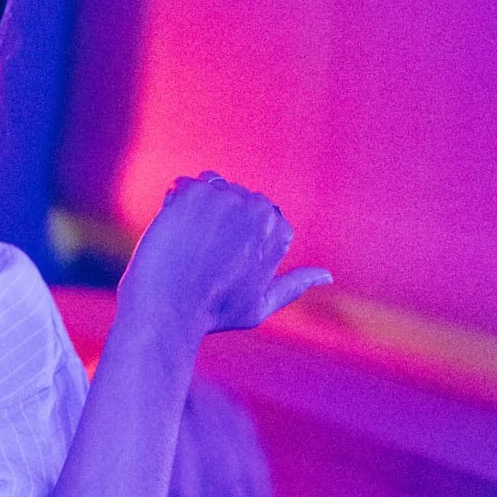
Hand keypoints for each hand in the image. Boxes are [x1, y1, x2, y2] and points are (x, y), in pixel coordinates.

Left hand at [116, 172, 331, 344]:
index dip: (232, 232)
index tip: (218, 257)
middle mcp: (260, 210)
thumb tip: (328, 276)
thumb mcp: (261, 304)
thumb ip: (295, 285)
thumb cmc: (212, 311)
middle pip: (234, 196)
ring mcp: (227, 198)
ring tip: (186, 241)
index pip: (256, 213)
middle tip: (200, 252)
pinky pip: (183, 184)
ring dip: (195, 207)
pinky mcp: (194, 192)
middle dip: (216, 216)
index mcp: (279, 232)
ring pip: (210, 187)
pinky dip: (173, 201)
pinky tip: (171, 230)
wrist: (168, 308)